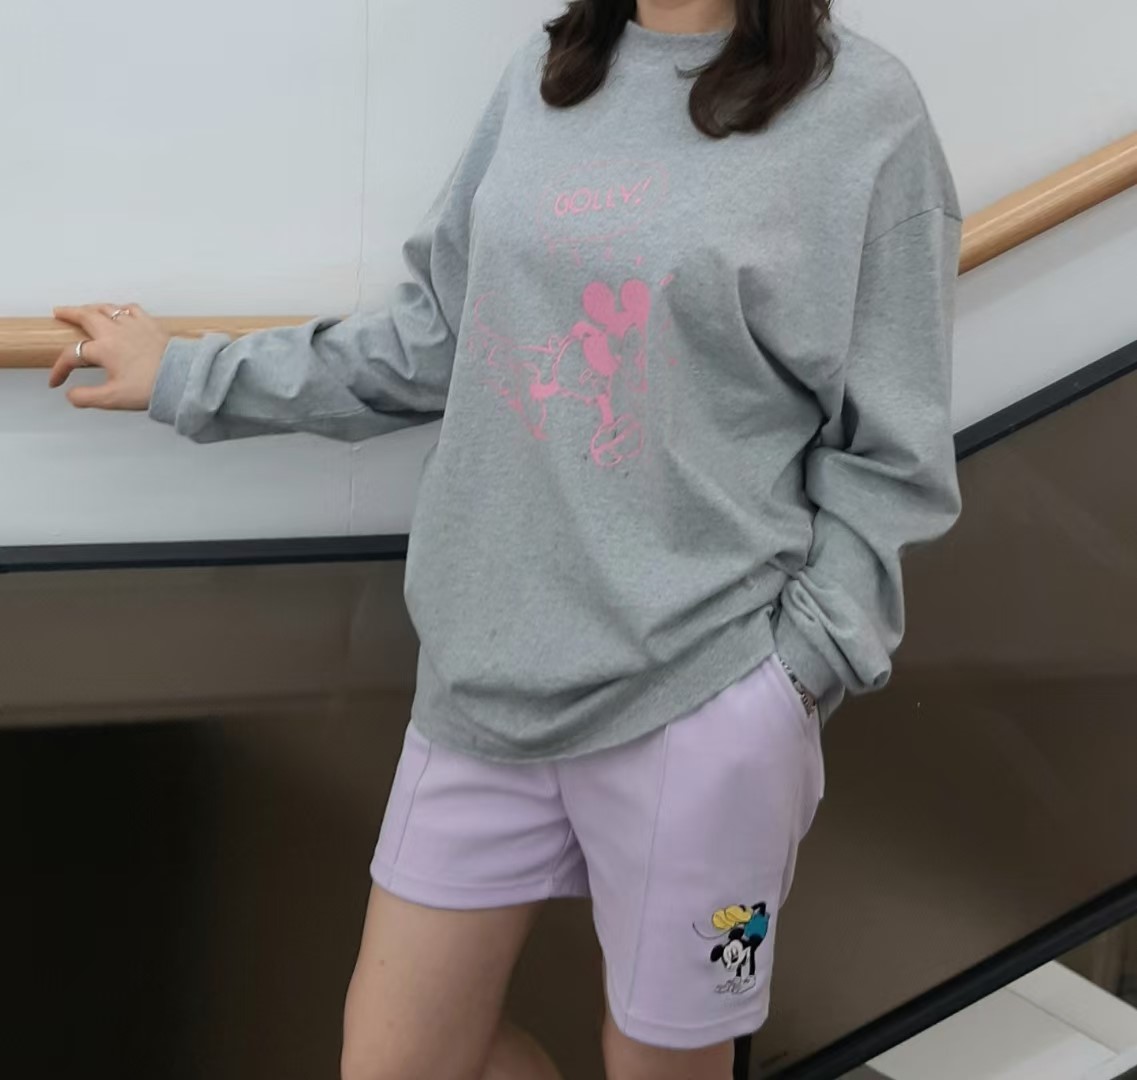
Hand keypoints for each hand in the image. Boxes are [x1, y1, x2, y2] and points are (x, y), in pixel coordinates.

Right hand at [49, 304, 170, 409]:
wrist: (183, 378)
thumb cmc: (150, 388)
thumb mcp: (113, 399)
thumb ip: (87, 397)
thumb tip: (70, 395)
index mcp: (104, 350)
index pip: (72, 355)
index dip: (60, 368)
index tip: (56, 381)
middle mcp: (115, 332)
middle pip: (86, 316)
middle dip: (69, 314)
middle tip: (59, 313)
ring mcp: (134, 324)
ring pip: (107, 308)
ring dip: (92, 307)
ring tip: (84, 310)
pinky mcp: (151, 324)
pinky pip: (131, 309)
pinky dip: (120, 309)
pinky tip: (120, 313)